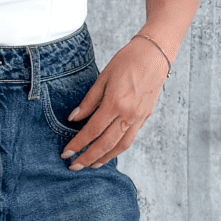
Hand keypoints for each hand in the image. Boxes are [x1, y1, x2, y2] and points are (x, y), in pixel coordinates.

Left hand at [61, 35, 169, 168]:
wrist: (155, 54)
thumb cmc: (128, 60)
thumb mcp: (103, 77)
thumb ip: (89, 101)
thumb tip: (74, 118)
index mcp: (115, 103)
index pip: (92, 130)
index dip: (78, 144)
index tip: (66, 153)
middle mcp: (128, 115)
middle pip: (105, 144)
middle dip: (88, 158)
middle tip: (74, 167)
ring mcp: (138, 118)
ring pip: (120, 146)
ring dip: (105, 158)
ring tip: (92, 165)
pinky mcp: (145, 117)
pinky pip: (130, 138)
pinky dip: (118, 148)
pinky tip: (109, 150)